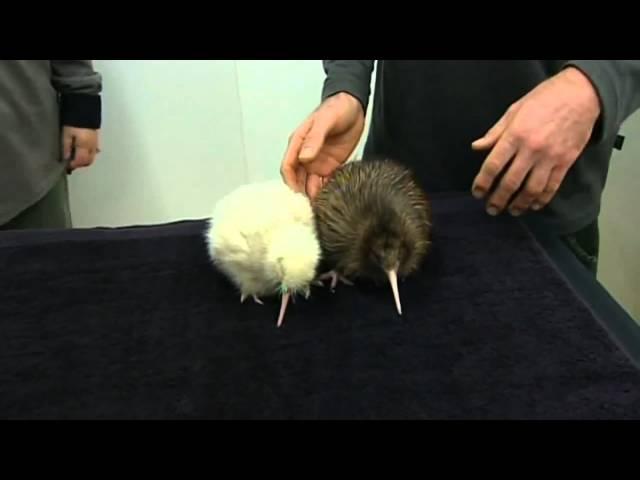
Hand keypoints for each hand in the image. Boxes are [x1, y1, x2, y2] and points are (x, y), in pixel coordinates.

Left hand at [62, 126, 99, 172]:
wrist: (83, 110)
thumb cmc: (73, 122)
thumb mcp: (66, 134)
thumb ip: (66, 147)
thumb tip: (66, 158)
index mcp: (84, 146)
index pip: (81, 161)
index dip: (73, 165)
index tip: (67, 165)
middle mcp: (92, 147)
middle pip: (88, 161)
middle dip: (80, 164)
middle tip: (71, 162)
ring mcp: (96, 143)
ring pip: (92, 157)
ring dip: (85, 159)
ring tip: (76, 156)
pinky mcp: (96, 139)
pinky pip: (94, 150)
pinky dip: (89, 153)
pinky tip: (83, 150)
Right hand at [280, 92, 364, 197]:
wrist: (355, 106)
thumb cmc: (337, 108)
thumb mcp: (325, 121)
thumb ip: (314, 139)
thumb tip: (304, 158)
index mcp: (298, 143)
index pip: (288, 167)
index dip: (290, 182)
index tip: (297, 194)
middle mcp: (305, 156)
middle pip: (297, 180)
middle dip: (301, 193)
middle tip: (310, 207)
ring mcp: (318, 162)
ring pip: (310, 184)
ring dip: (314, 195)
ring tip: (322, 206)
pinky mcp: (331, 166)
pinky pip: (325, 182)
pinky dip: (326, 191)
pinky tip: (332, 198)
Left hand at [470, 66, 601, 215]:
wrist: (581, 94)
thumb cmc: (544, 99)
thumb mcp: (514, 110)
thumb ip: (495, 132)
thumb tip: (476, 147)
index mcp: (515, 135)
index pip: (493, 165)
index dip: (482, 182)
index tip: (477, 193)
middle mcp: (531, 149)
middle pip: (510, 182)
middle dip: (498, 199)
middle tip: (491, 209)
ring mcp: (550, 157)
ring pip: (531, 189)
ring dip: (519, 204)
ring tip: (511, 211)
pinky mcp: (566, 162)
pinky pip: (551, 186)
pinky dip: (541, 199)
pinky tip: (533, 205)